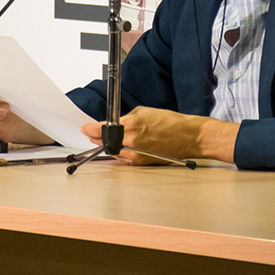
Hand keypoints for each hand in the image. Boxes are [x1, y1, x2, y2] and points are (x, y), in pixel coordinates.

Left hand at [81, 106, 236, 164]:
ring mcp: (135, 155)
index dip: (90, 129)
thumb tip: (112, 122)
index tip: (85, 128)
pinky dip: (120, 152)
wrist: (188, 137)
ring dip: (109, 145)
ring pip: (112, 152)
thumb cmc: (171, 122)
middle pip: (103, 143)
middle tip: (94, 133)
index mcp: (131, 125)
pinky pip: (123, 159)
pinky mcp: (140, 163)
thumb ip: (125, 118)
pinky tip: (124, 146)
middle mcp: (130, 142)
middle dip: (98, 137)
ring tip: (112, 138)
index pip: (101, 129)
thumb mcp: (144, 111)